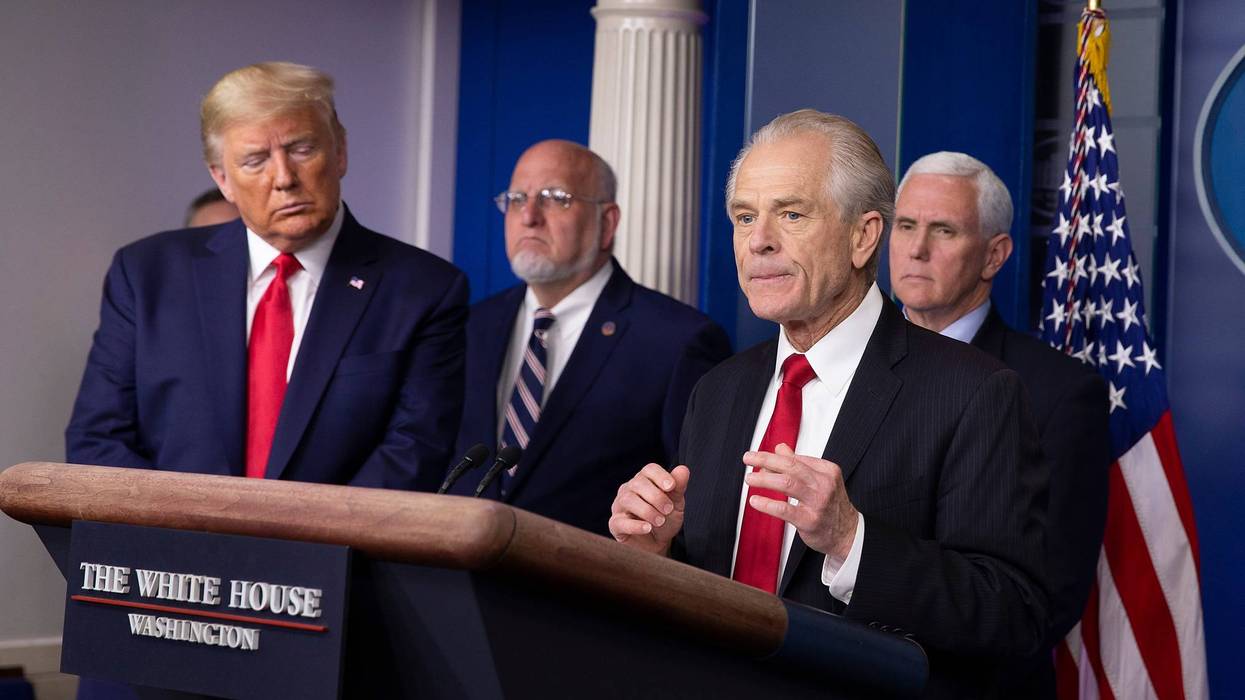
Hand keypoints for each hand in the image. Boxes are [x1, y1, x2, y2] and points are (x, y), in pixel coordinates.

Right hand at [609, 463, 689, 555]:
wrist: (659, 544)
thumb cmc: (666, 520)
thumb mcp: (676, 503)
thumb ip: (679, 487)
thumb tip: (683, 469)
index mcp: (644, 480)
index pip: (649, 469)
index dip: (660, 476)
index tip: (671, 486)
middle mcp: (629, 489)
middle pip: (638, 483)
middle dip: (656, 496)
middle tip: (669, 509)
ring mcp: (619, 506)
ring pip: (628, 500)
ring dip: (647, 510)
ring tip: (660, 521)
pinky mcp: (615, 524)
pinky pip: (620, 522)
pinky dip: (635, 525)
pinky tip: (647, 528)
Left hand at [743, 444, 857, 559]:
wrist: (848, 534)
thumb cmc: (831, 506)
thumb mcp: (821, 480)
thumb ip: (800, 464)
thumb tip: (780, 448)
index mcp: (827, 470)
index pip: (795, 459)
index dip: (773, 457)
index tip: (757, 458)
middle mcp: (824, 484)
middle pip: (790, 466)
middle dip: (766, 460)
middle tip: (748, 458)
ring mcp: (818, 502)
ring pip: (787, 483)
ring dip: (764, 479)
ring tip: (750, 479)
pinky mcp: (810, 520)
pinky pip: (785, 509)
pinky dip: (767, 504)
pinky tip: (755, 501)